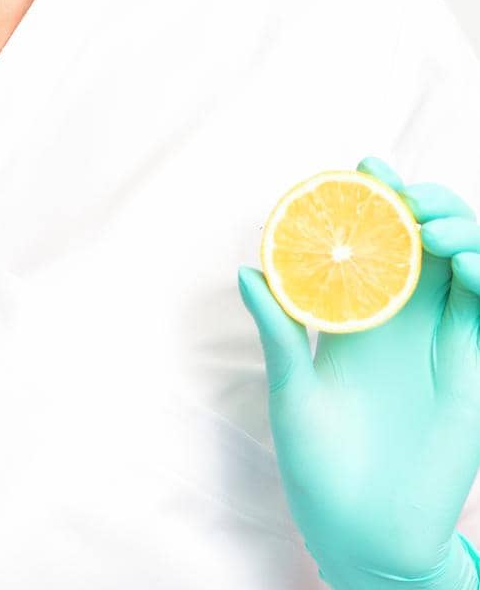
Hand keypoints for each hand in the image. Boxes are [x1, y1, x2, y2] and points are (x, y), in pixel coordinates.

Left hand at [238, 156, 479, 589]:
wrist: (362, 536)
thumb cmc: (318, 466)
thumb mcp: (290, 391)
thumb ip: (278, 333)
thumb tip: (245, 269)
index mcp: (357, 314)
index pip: (374, 239)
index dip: (376, 197)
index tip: (363, 165)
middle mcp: (403, 319)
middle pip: (426, 237)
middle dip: (421, 200)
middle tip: (402, 193)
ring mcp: (441, 341)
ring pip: (465, 261)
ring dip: (457, 227)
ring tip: (430, 226)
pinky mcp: (469, 370)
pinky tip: (464, 264)